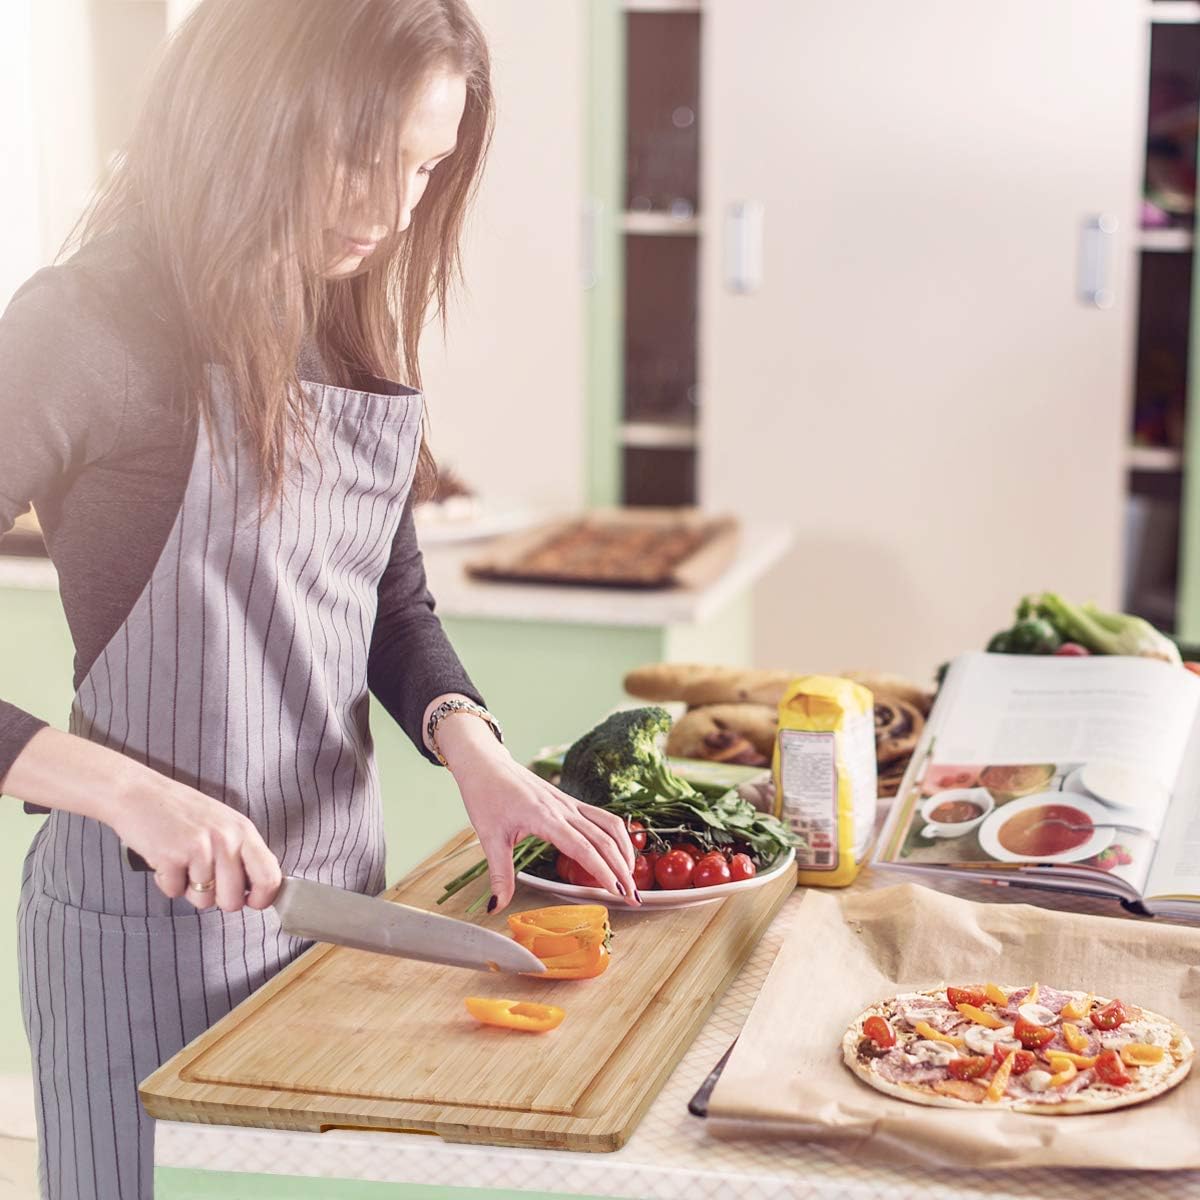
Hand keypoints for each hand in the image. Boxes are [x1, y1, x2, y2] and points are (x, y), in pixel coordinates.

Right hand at [107, 769, 282, 913]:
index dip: (263, 899)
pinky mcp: (172, 857)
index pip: (270, 877)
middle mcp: (227, 839)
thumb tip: (256, 890)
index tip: (251, 902)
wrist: (139, 793)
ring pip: (203, 900)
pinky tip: (164, 859)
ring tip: (181, 862)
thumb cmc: (181, 811)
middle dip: (217, 899)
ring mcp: (200, 848)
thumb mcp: (223, 824)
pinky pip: (174, 892)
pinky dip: (166, 882)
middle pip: (233, 900)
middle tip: (203, 880)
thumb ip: (241, 853)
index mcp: (244, 831)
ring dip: (188, 889)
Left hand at [436, 712, 637, 911]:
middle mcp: (563, 809)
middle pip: (603, 839)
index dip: (603, 871)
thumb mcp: (489, 838)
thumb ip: (499, 875)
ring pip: (609, 824)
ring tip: (631, 876)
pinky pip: (601, 816)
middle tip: (633, 896)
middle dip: (622, 868)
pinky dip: (616, 835)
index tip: (617, 891)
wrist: (486, 763)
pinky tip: (619, 851)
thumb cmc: (486, 796)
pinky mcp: (569, 801)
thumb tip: (496, 907)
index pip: (584, 848)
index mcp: (545, 817)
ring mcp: (569, 803)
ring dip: (624, 850)